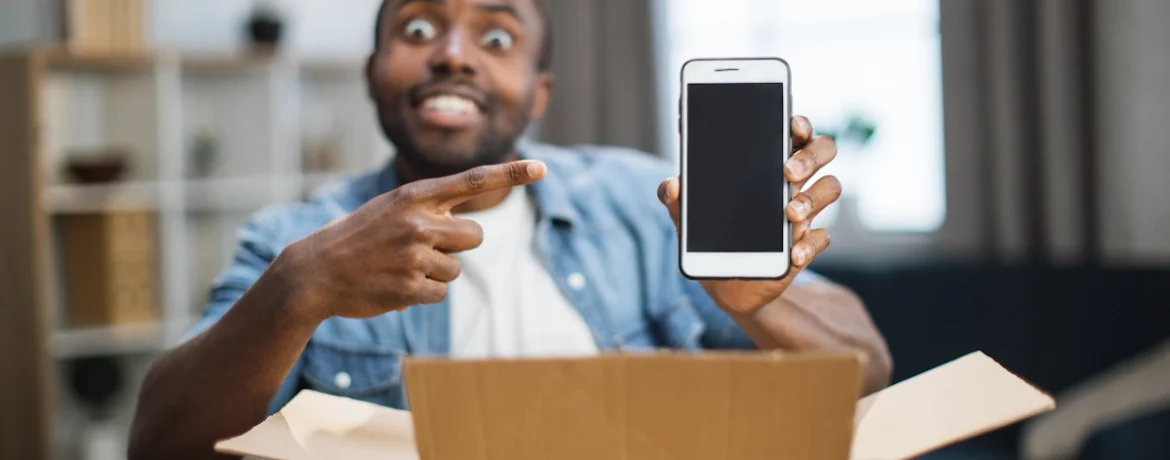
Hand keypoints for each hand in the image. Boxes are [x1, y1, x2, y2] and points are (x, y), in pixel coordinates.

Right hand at [285, 160, 546, 319]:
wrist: (316, 271)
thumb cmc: (360, 237)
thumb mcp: (392, 208)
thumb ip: (431, 209)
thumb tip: (474, 229)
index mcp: (415, 195)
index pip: (474, 180)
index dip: (511, 174)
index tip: (543, 168)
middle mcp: (418, 221)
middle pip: (476, 237)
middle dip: (458, 246)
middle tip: (423, 248)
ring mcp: (414, 255)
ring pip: (456, 269)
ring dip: (434, 273)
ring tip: (398, 266)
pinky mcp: (409, 287)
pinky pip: (440, 294)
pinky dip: (422, 294)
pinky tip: (394, 285)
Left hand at [659, 115, 840, 312]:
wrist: (724, 281)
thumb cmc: (709, 234)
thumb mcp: (687, 215)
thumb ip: (676, 197)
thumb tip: (673, 185)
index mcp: (766, 160)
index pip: (794, 130)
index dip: (799, 123)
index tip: (792, 124)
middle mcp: (792, 180)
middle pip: (823, 149)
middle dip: (811, 156)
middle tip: (788, 172)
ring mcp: (803, 210)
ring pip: (830, 187)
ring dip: (813, 199)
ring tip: (789, 214)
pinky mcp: (806, 244)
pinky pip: (821, 237)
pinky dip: (810, 244)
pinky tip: (793, 253)